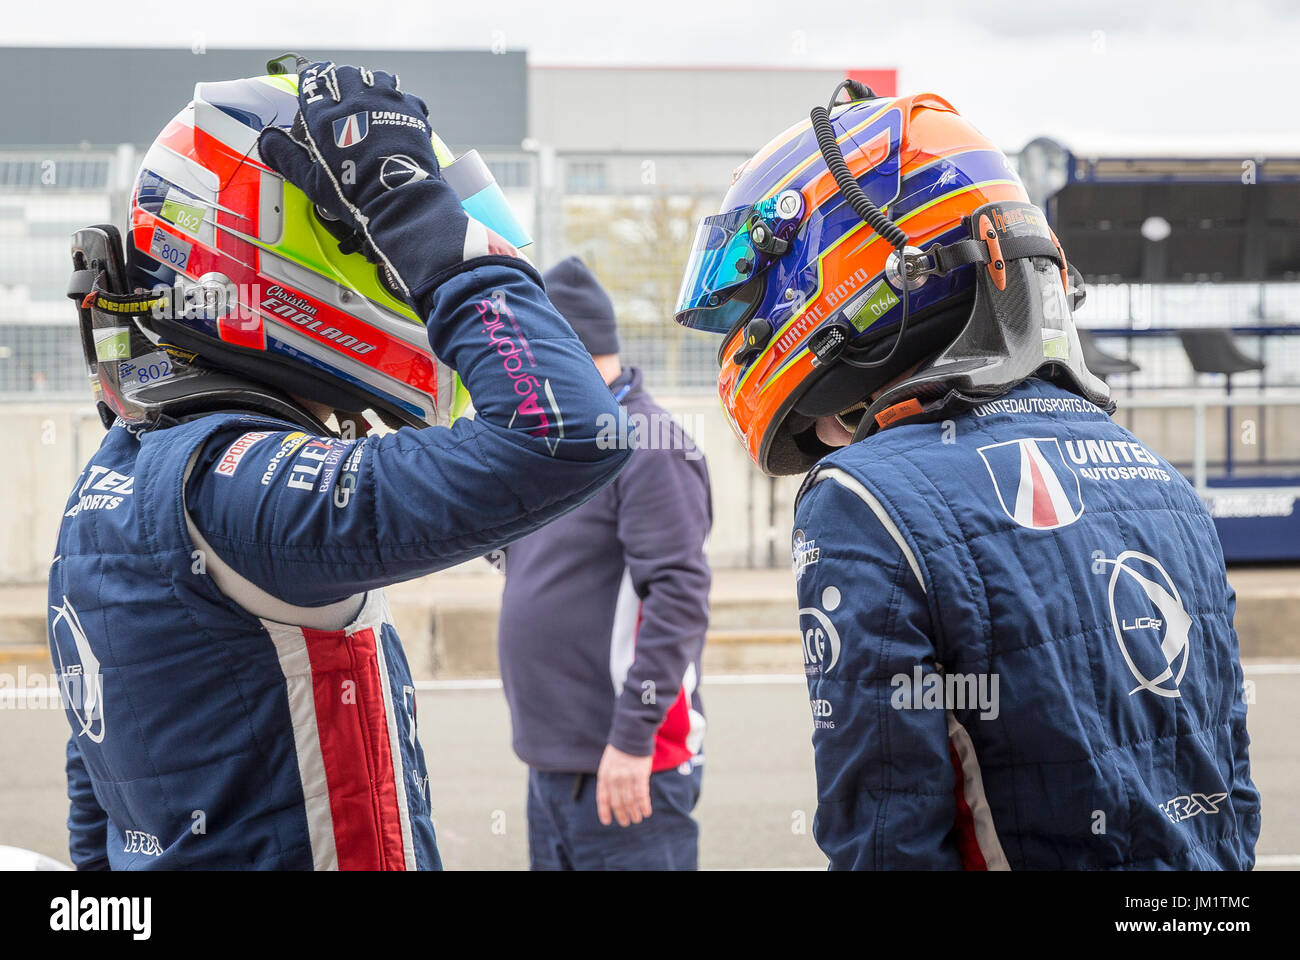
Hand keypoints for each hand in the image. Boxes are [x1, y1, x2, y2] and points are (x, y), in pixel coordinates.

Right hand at [256, 61, 506, 311]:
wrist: (400, 199)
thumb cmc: (354, 194)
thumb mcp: (311, 181)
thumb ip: (286, 156)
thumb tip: (266, 140)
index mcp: (326, 112)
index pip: (312, 78)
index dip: (313, 85)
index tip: (315, 96)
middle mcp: (356, 98)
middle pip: (345, 74)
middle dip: (342, 85)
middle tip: (346, 106)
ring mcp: (386, 100)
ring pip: (376, 78)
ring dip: (372, 88)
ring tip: (372, 109)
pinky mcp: (411, 110)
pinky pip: (403, 96)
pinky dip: (398, 105)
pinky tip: (396, 122)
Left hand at [596, 744, 653, 826]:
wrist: (631, 733)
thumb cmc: (621, 749)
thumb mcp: (608, 763)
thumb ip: (609, 779)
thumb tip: (613, 797)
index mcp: (604, 775)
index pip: (602, 798)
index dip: (604, 811)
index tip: (607, 822)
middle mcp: (614, 778)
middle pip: (617, 802)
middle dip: (622, 815)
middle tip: (626, 822)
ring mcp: (626, 777)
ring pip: (629, 801)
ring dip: (634, 812)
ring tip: (637, 819)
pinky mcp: (640, 774)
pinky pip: (641, 795)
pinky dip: (644, 805)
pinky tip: (646, 812)